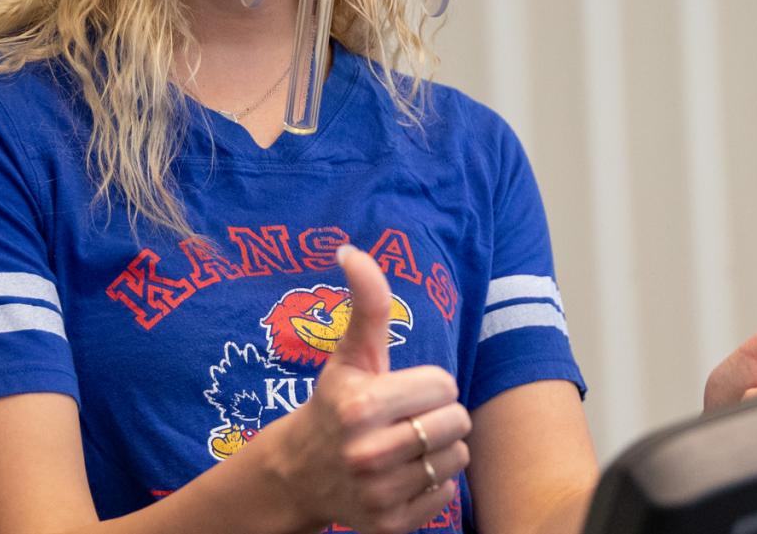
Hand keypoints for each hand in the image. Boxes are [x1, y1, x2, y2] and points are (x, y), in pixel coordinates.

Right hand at [252, 247, 470, 533]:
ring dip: (438, 449)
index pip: (445, 386)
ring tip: (405, 446)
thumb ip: (365, 304)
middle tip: (405, 419)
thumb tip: (351, 250)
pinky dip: (432, 483)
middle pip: (456, 423)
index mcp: (361, 406)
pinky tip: (403, 475)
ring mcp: (378, 493)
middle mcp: (368, 453)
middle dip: (437, 416)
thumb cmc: (335, 404)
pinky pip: (446, 493)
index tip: (400, 392)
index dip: (428, 385)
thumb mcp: (350, 354)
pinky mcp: (388, 524)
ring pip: (456, 458)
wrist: (300, 474)